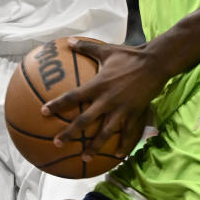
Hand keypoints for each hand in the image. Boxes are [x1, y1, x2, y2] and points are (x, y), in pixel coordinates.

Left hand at [42, 38, 166, 159]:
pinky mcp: (134, 113)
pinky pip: (128, 133)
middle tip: (57, 143)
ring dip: (94, 146)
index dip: (57, 104)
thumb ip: (86, 47)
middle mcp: (107, 100)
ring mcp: (121, 109)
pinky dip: (122, 145)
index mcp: (98, 85)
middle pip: (85, 120)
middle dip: (70, 133)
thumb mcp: (106, 49)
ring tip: (84, 158)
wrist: (155, 63)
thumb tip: (69, 41)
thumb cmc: (130, 55)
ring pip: (105, 132)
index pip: (73, 96)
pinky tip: (117, 156)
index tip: (43, 112)